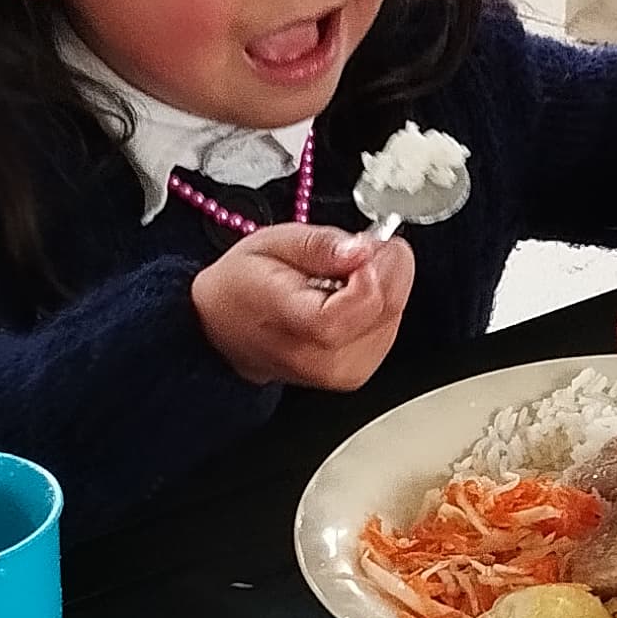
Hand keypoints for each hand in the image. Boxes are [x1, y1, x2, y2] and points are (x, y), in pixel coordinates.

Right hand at [191, 224, 413, 388]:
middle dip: (384, 269)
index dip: (375, 265)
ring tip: (340, 276)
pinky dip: (376, 308)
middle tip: (355, 249)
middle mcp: (327, 360)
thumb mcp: (272, 243)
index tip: (361, 244)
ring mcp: (343, 373)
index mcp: (303, 326)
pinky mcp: (354, 374)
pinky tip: (346, 298)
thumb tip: (361, 250)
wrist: (222, 327)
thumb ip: (320, 246)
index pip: (368, 298)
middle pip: (388, 308)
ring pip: (394, 318)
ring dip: (380, 288)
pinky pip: (388, 331)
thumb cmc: (242, 285)